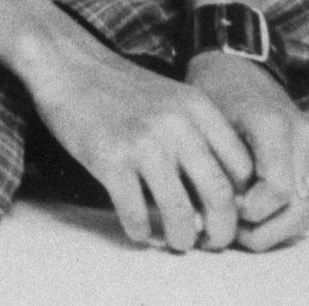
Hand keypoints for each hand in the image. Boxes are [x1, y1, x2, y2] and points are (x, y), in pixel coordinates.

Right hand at [28, 39, 253, 251]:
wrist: (65, 64)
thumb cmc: (120, 88)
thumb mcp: (171, 100)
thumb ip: (199, 137)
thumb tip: (218, 198)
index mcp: (198, 109)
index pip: (243, 170)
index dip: (242, 202)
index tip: (227, 214)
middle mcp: (176, 125)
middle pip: (220, 197)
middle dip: (221, 232)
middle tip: (212, 243)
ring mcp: (142, 142)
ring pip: (180, 213)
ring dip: (182, 239)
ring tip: (176, 243)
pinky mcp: (109, 159)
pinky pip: (136, 213)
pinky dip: (141, 232)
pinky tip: (139, 231)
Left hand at [184, 52, 308, 250]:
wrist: (237, 64)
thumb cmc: (213, 91)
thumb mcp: (204, 120)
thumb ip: (215, 164)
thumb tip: (214, 213)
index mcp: (273, 123)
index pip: (278, 188)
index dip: (252, 210)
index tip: (226, 210)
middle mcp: (303, 135)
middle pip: (301, 205)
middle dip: (268, 229)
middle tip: (235, 234)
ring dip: (281, 230)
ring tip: (247, 231)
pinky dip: (292, 218)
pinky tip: (263, 220)